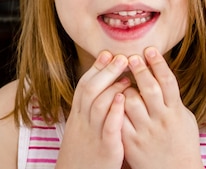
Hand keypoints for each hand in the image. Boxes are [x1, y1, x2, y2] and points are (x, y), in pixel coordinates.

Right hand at [56, 51, 129, 168]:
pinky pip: (108, 128)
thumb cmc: (84, 152)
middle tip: (121, 56)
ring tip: (127, 75)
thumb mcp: (82, 128)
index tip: (107, 53)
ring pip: (98, 105)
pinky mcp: (105, 149)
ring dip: (112, 87)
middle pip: (90, 90)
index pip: (84, 86)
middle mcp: (82, 121)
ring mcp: (92, 134)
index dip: (95, 69)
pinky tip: (123, 100)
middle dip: (105, 72)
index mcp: (78, 115)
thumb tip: (104, 90)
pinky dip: (115, 112)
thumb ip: (90, 110)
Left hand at [122, 47, 202, 168]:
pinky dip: (114, 106)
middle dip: (140, 70)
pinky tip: (112, 98)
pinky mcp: (130, 141)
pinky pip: (119, 118)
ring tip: (121, 81)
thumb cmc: (180, 142)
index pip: (168, 82)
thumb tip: (160, 72)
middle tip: (131, 56)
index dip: (158, 64)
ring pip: (131, 101)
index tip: (149, 49)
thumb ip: (171, 98)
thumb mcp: (183, 119)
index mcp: (176, 112)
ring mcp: (145, 131)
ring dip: (124, 87)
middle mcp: (161, 120)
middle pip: (150, 88)